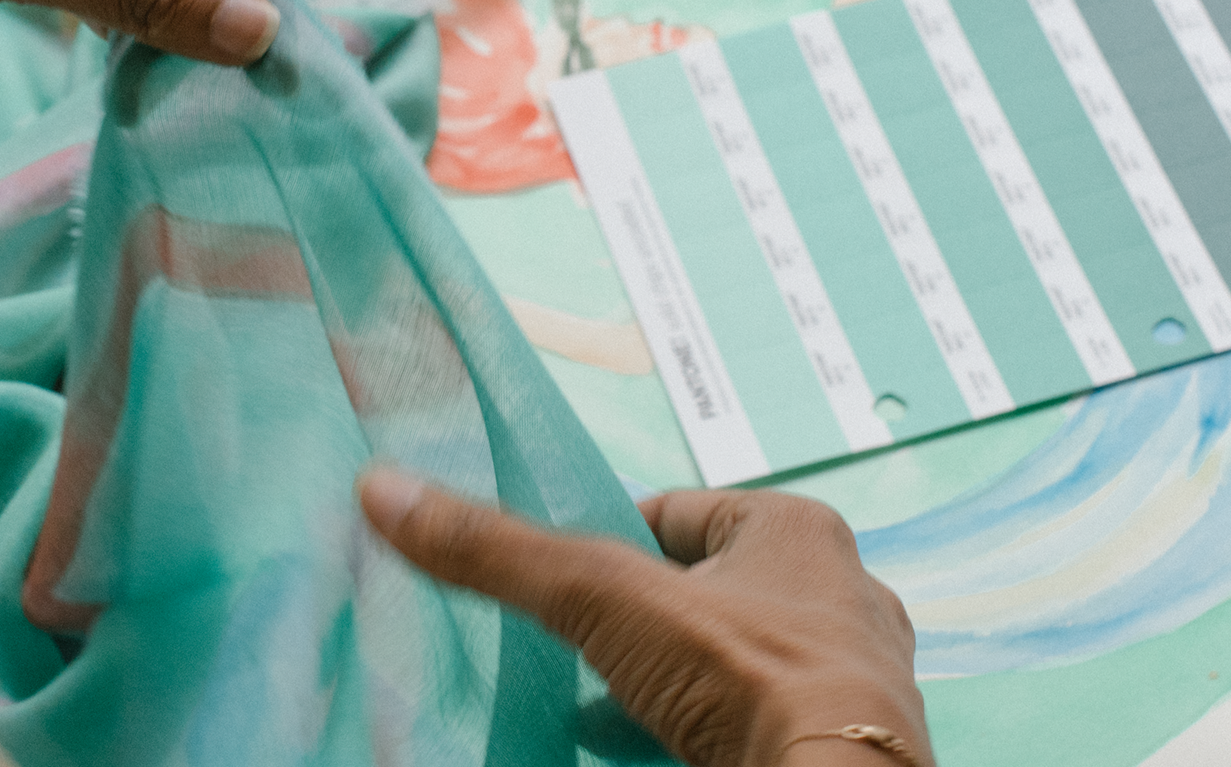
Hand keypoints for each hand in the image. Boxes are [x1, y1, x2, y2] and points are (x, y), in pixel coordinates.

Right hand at [357, 468, 927, 766]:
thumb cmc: (746, 676)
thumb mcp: (603, 599)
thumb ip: (500, 553)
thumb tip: (383, 491)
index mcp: (798, 529)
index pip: (676, 514)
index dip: (608, 544)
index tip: (560, 587)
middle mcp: (838, 594)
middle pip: (702, 593)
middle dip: (640, 627)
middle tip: (581, 657)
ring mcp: (847, 678)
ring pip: (732, 666)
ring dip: (674, 688)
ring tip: (612, 716)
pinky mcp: (843, 742)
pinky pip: (756, 723)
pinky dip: (707, 734)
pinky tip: (661, 753)